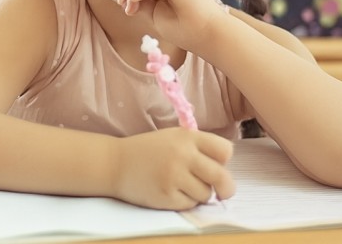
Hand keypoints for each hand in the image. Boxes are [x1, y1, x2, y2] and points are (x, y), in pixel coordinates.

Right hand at [111, 128, 234, 209]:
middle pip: (221, 176)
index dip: (224, 161)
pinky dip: (185, 201)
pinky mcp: (166, 196)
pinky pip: (190, 204)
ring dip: (200, 193)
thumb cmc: (148, 150)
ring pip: (206, 194)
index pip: (225, 151)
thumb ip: (198, 148)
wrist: (115, 163)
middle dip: (226, 187)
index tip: (218, 165)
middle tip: (224, 191)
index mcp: (187, 137)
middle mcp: (183, 155)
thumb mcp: (173, 137)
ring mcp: (174, 176)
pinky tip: (172, 192)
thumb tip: (224, 170)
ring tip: (183, 185)